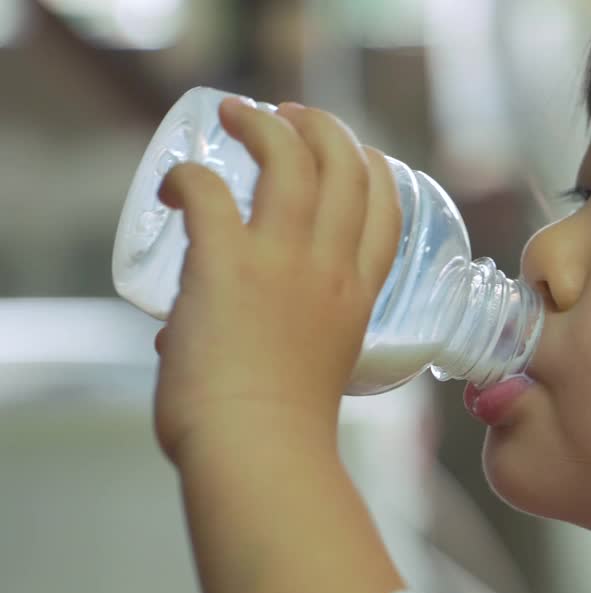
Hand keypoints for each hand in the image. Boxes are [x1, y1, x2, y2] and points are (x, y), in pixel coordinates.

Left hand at [153, 98, 400, 465]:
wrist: (259, 450)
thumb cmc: (278, 434)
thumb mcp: (307, 375)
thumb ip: (265, 345)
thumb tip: (187, 331)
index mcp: (358, 297)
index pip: (385, 212)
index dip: (375, 170)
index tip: (357, 153)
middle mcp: (330, 269)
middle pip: (347, 169)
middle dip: (323, 129)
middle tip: (291, 117)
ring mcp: (284, 261)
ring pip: (291, 159)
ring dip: (265, 125)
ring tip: (239, 113)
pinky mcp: (226, 262)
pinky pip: (208, 189)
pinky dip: (187, 177)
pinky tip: (174, 184)